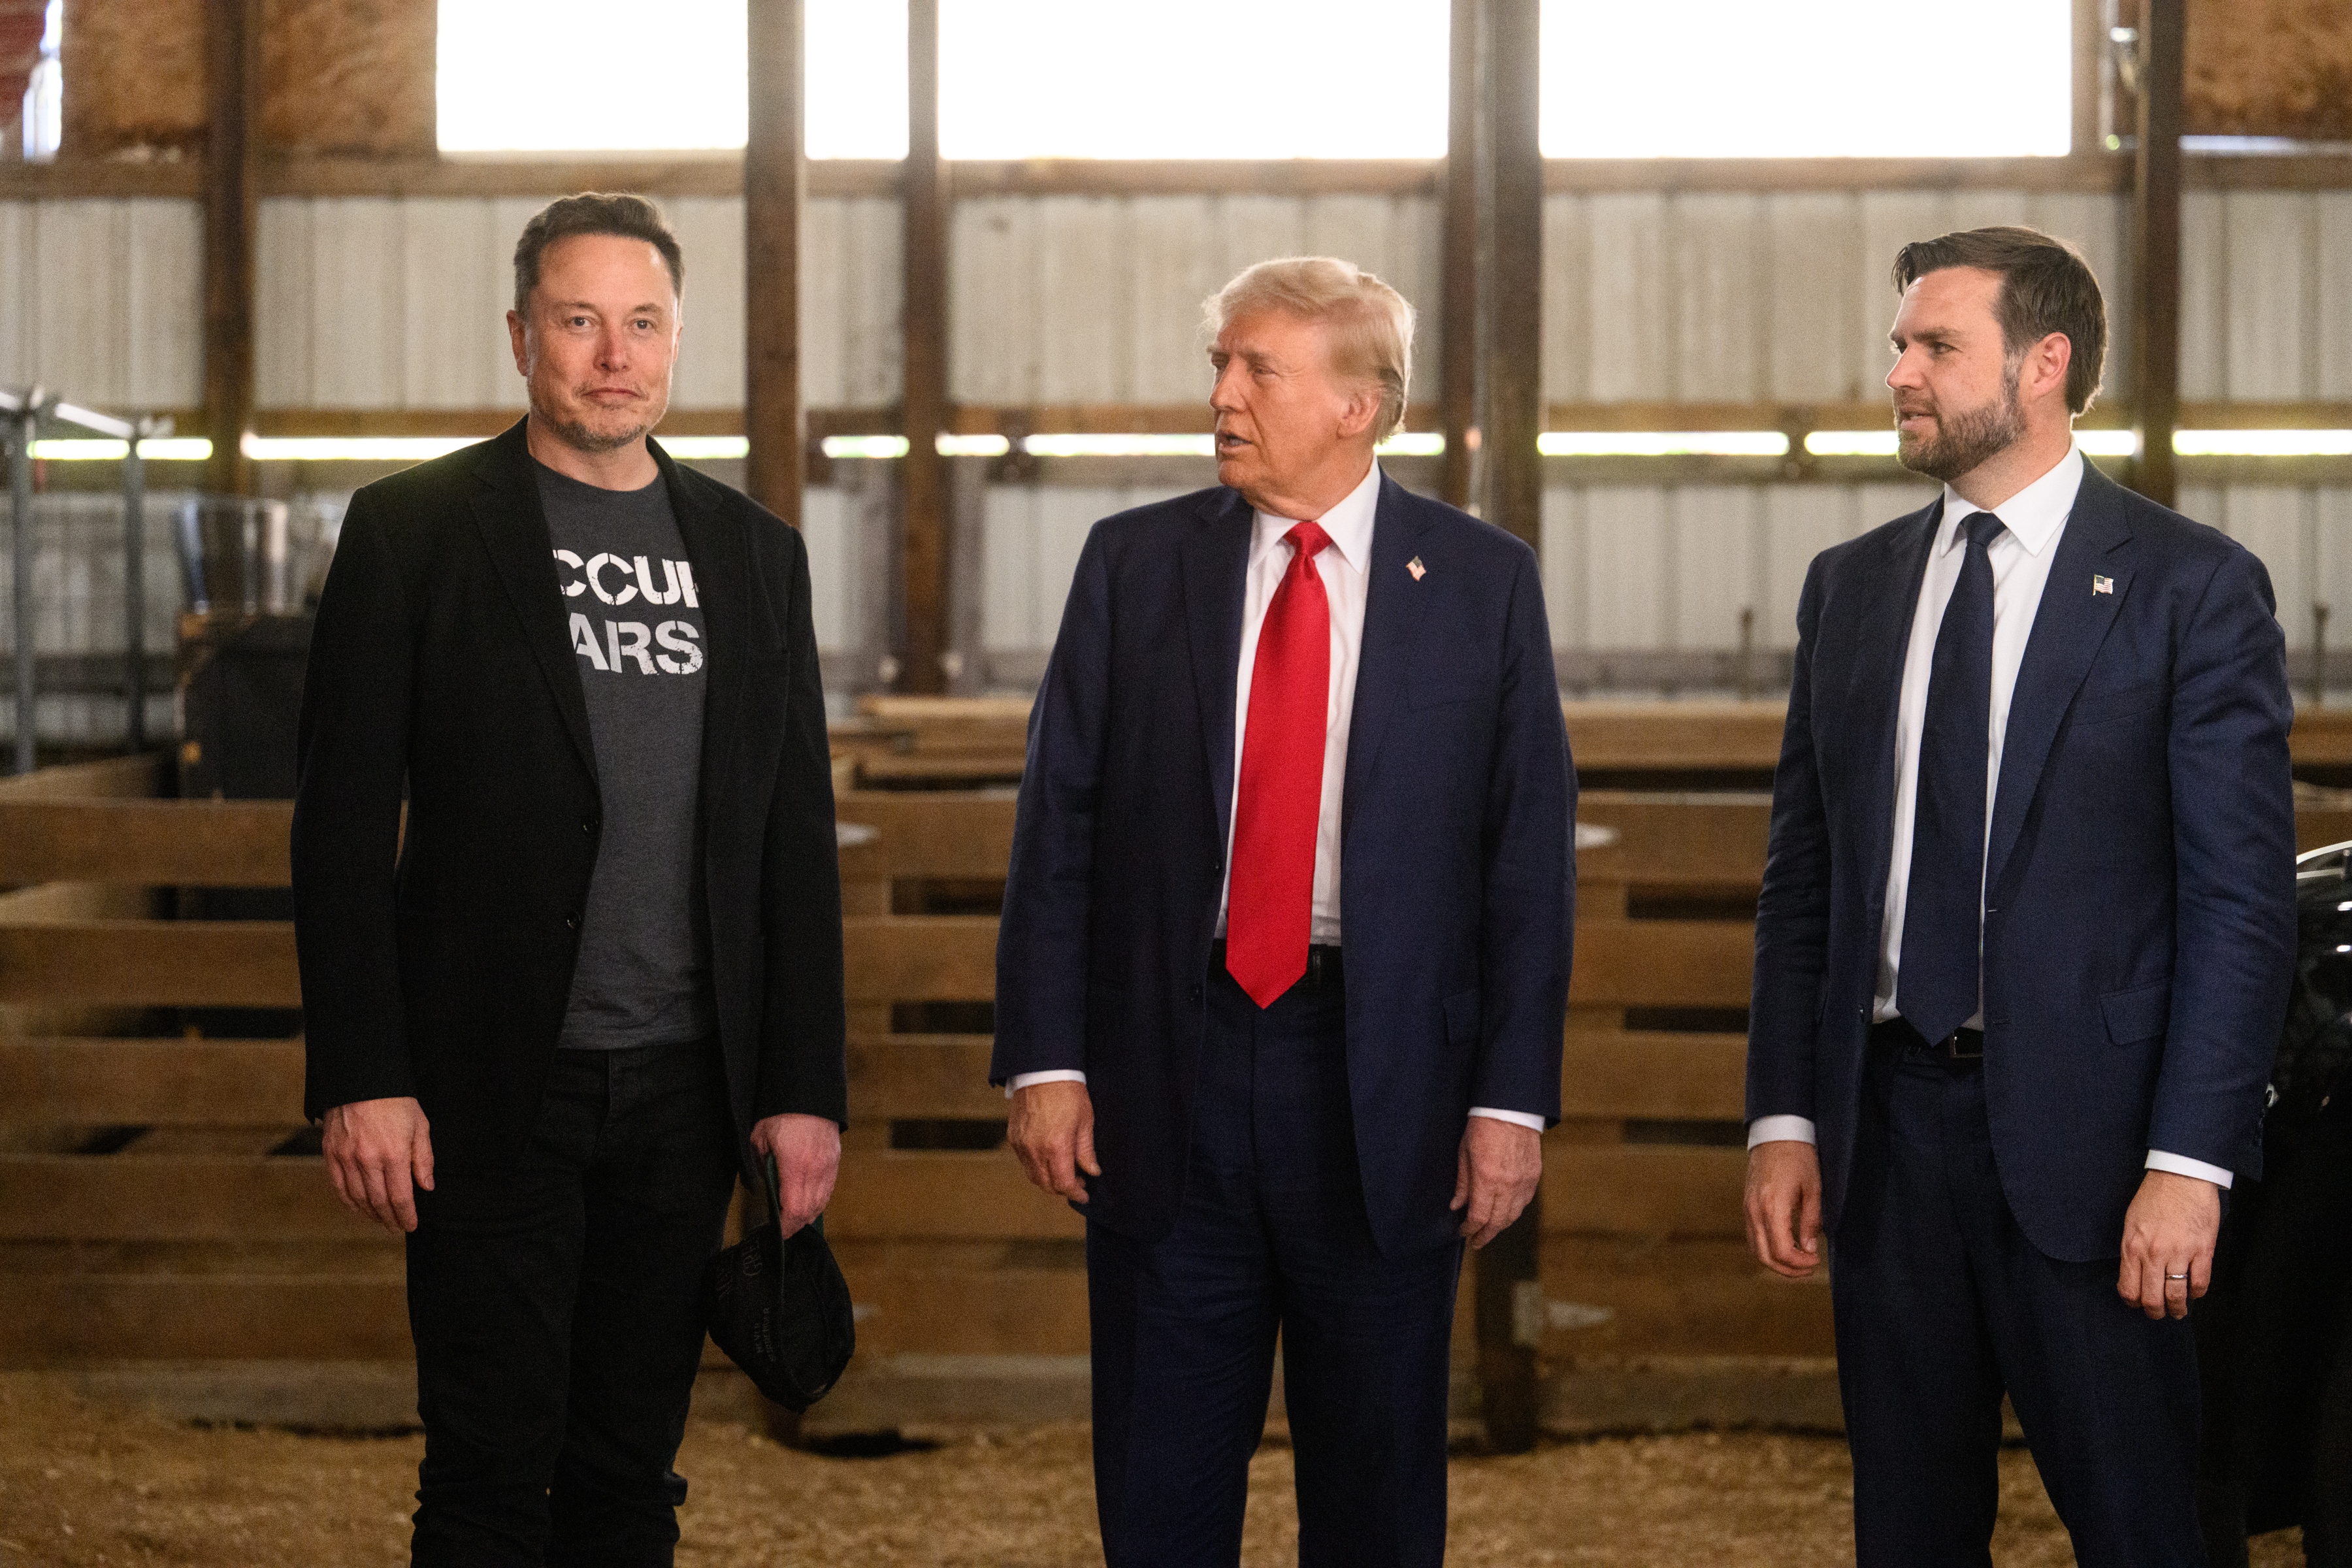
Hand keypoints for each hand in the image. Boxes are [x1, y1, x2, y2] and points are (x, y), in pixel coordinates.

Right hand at [322, 1096, 433, 1233]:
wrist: (361, 1079)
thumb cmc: (396, 1101)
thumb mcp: (420, 1126)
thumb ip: (424, 1159)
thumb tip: (426, 1187)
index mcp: (394, 1154)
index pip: (401, 1197)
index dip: (406, 1216)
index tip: (411, 1225)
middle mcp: (368, 1160)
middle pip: (378, 1202)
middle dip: (389, 1219)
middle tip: (396, 1227)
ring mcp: (346, 1158)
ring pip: (358, 1198)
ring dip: (370, 1214)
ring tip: (380, 1220)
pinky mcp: (331, 1153)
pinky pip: (338, 1186)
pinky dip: (348, 1202)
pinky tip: (358, 1208)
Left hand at [750, 1113, 840, 1237]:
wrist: (809, 1094)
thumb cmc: (781, 1113)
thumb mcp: (760, 1137)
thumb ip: (760, 1163)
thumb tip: (763, 1182)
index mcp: (796, 1165)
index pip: (794, 1209)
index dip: (786, 1226)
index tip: (777, 1233)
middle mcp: (816, 1170)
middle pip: (809, 1211)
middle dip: (795, 1225)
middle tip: (782, 1230)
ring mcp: (828, 1166)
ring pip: (821, 1203)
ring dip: (808, 1215)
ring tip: (794, 1219)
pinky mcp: (835, 1161)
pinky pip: (828, 1190)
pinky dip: (818, 1201)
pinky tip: (808, 1202)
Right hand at [1008, 1081, 1097, 1203]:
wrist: (1043, 1070)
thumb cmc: (1067, 1092)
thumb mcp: (1085, 1121)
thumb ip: (1086, 1151)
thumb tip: (1092, 1171)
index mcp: (1056, 1146)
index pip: (1064, 1184)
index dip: (1075, 1193)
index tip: (1085, 1195)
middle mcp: (1035, 1149)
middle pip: (1046, 1185)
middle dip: (1063, 1189)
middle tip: (1078, 1183)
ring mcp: (1021, 1144)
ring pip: (1033, 1176)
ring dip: (1048, 1180)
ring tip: (1064, 1172)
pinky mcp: (1013, 1137)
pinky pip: (1024, 1162)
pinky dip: (1036, 1167)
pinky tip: (1049, 1158)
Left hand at [1452, 1117, 1541, 1247]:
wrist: (1510, 1108)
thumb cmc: (1483, 1126)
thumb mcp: (1464, 1153)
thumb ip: (1463, 1183)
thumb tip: (1457, 1205)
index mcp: (1487, 1179)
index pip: (1478, 1217)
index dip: (1469, 1229)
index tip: (1463, 1233)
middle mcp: (1507, 1184)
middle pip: (1497, 1222)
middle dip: (1485, 1235)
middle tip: (1476, 1241)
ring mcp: (1523, 1181)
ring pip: (1513, 1215)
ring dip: (1500, 1226)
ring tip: (1489, 1230)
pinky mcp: (1534, 1176)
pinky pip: (1525, 1202)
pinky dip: (1514, 1211)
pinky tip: (1506, 1212)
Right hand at [1745, 1139, 1821, 1278]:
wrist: (1776, 1133)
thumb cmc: (1798, 1156)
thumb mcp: (1813, 1189)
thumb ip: (1811, 1221)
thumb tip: (1809, 1248)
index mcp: (1773, 1207)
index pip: (1782, 1251)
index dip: (1800, 1263)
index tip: (1815, 1261)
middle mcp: (1755, 1211)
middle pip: (1764, 1256)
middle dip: (1787, 1270)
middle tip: (1808, 1267)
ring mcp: (1747, 1208)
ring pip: (1755, 1249)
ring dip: (1776, 1261)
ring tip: (1798, 1260)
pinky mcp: (1746, 1204)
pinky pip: (1752, 1236)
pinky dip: (1767, 1248)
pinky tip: (1785, 1245)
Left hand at [2118, 1169, 2220, 1319]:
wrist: (2181, 1176)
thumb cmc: (2154, 1197)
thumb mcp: (2131, 1223)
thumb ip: (2132, 1250)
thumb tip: (2135, 1274)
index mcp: (2133, 1247)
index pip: (2129, 1288)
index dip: (2133, 1302)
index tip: (2137, 1304)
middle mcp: (2154, 1254)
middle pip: (2152, 1298)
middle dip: (2155, 1312)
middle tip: (2159, 1314)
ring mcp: (2180, 1253)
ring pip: (2177, 1295)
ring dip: (2178, 1309)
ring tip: (2179, 1311)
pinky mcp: (2203, 1250)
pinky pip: (2200, 1283)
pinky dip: (2197, 1293)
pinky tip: (2194, 1293)